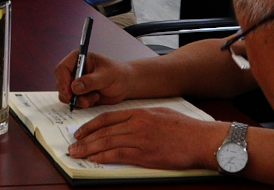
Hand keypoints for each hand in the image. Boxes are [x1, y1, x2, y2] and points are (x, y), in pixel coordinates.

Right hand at [56, 50, 133, 107]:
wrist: (126, 85)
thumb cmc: (118, 74)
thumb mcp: (106, 76)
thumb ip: (90, 81)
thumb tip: (74, 87)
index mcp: (78, 59)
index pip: (62, 69)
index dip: (63, 81)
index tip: (70, 93)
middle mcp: (74, 70)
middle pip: (60, 83)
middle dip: (70, 94)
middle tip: (83, 101)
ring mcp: (76, 82)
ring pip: (65, 94)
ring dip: (78, 100)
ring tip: (94, 98)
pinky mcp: (80, 93)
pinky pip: (74, 101)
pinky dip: (83, 103)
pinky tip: (95, 98)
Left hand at [67, 108, 226, 170]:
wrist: (201, 139)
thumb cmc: (184, 128)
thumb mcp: (160, 114)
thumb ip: (141, 117)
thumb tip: (126, 123)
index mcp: (139, 112)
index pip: (107, 118)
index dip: (90, 125)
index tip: (80, 132)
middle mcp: (136, 124)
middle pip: (103, 131)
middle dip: (85, 139)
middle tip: (72, 146)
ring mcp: (140, 139)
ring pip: (107, 143)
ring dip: (89, 149)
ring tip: (77, 154)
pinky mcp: (146, 155)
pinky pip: (119, 155)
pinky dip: (103, 157)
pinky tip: (94, 160)